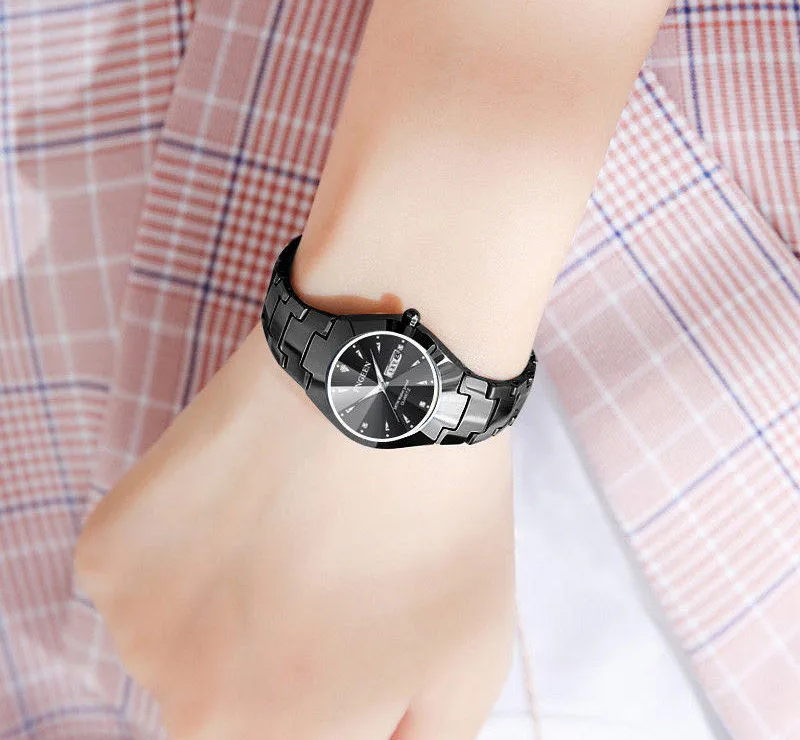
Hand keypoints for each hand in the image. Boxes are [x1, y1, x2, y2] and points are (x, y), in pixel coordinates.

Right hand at [74, 325, 515, 739]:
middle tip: (323, 576)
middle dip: (278, 662)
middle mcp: (192, 709)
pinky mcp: (107, 549)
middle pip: (228, 707)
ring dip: (225, 606)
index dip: (330, 691)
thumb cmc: (440, 520)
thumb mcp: (467, 664)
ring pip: (181, 645)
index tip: (349, 632)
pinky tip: (237, 497)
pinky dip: (184, 550)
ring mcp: (137, 625)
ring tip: (285, 526)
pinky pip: (144, 579)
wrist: (381, 380)